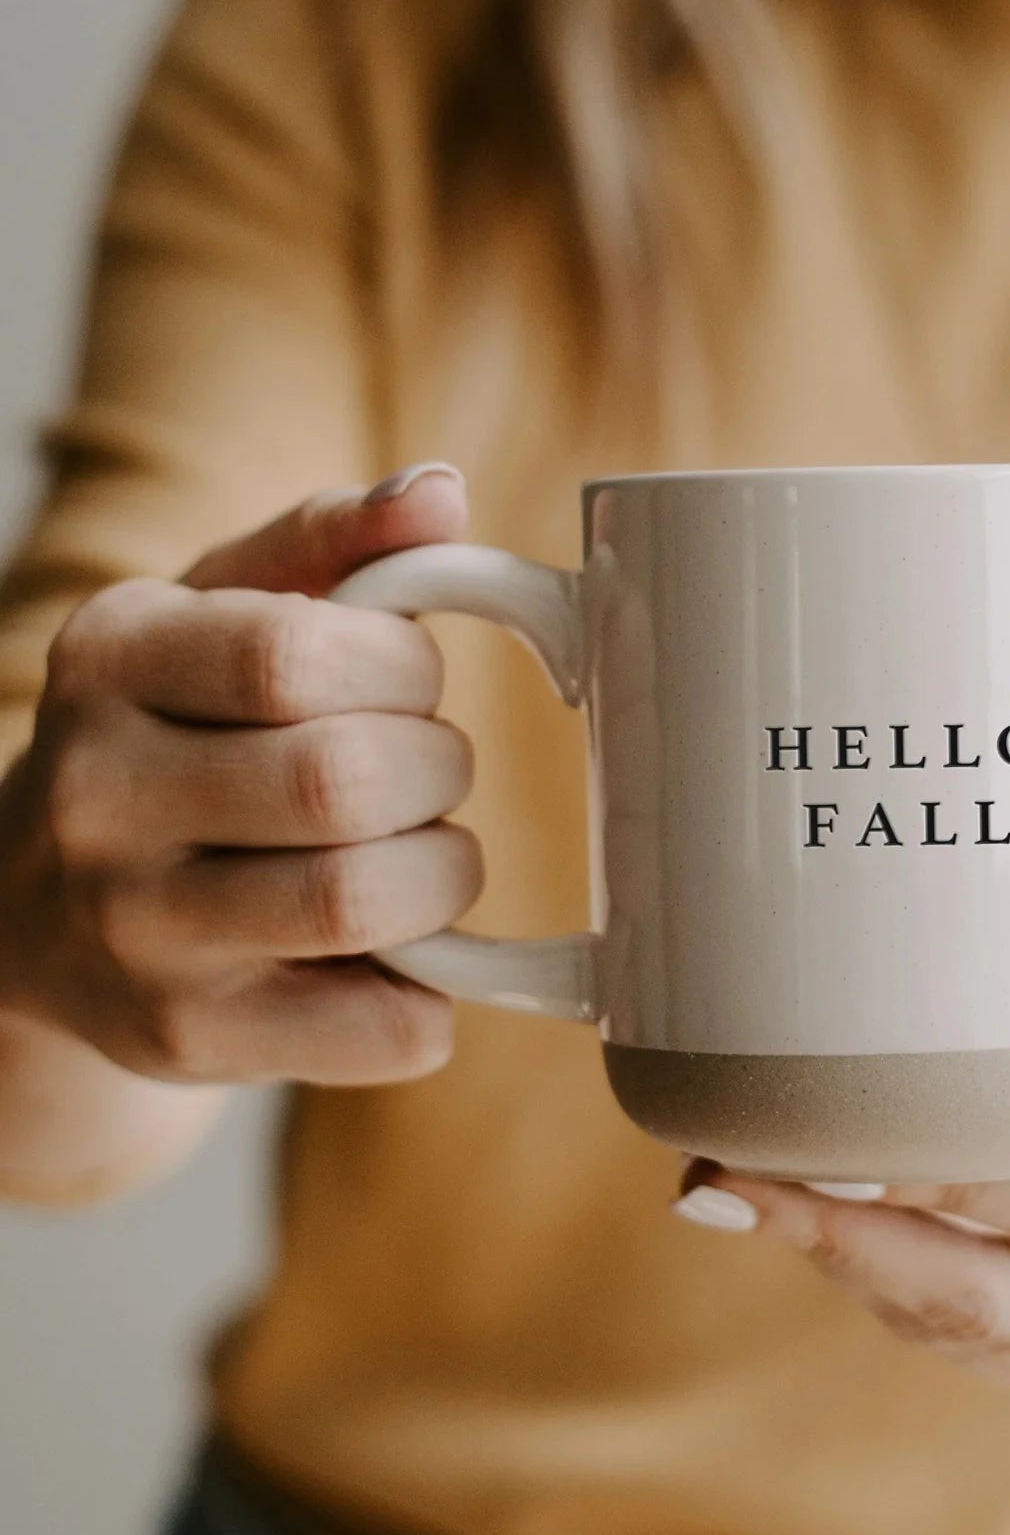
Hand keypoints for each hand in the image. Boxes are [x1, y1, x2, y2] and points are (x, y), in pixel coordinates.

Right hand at [0, 465, 482, 1086]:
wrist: (39, 917)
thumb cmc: (178, 736)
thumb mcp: (222, 614)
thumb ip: (336, 544)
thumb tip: (441, 494)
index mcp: (109, 662)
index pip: (297, 656)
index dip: (403, 672)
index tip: (406, 684)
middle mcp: (93, 799)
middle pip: (345, 782)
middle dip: (437, 771)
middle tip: (423, 775)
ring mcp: (131, 934)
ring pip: (367, 901)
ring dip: (444, 873)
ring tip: (418, 856)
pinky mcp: (186, 1040)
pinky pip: (387, 1026)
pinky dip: (436, 990)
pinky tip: (397, 953)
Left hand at [682, 938, 1009, 1469]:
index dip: (953, 1170)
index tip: (843, 1114)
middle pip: (989, 1308)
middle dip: (847, 1237)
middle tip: (727, 1167)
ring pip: (972, 1341)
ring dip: (852, 1265)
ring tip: (740, 1188)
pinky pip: (994, 1347)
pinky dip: (904, 1284)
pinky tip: (833, 1222)